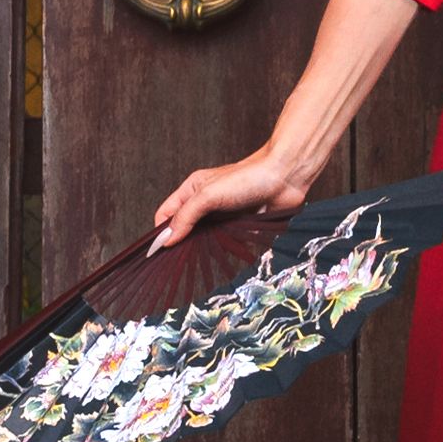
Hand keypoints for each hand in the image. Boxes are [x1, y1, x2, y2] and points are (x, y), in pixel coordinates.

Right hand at [151, 146, 314, 251]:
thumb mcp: (208, 195)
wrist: (285, 178)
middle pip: (184, 229)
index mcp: (192, 190)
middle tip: (176, 263)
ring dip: (203, 249)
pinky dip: (224, 250)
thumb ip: (186, 217)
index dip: (160, 233)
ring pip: (204, 239)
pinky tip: (224, 255)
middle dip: (181, 245)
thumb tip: (166, 239)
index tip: (157, 253)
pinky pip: (226, 243)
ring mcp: (222, 216)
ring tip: (200, 260)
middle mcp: (205, 202)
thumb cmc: (247, 178)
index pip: (166, 214)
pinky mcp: (239, 226)